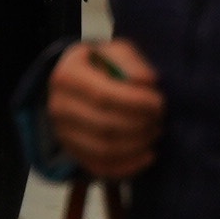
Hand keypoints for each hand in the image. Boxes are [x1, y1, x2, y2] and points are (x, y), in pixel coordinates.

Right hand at [46, 38, 163, 179]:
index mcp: (67, 76)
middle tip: (160, 119)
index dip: (137, 102)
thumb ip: (132, 62)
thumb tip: (148, 81)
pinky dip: (129, 166)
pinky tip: (148, 155)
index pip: (103, 96)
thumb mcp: (115, 51)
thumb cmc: (101, 65)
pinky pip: (101, 167)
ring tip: (154, 132)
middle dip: (140, 125)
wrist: (77, 83)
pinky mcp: (72, 152)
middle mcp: (59, 107)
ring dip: (137, 145)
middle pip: (105, 125)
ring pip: (104, 150)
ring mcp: (63, 133)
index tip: (159, 102)